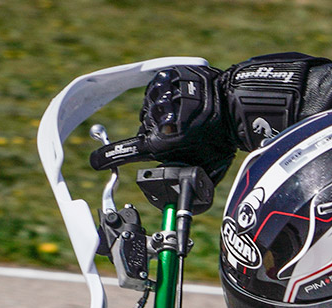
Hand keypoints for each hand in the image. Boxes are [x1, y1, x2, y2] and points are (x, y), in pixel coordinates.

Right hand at [89, 65, 235, 179]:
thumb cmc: (223, 139)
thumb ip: (189, 185)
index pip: (126, 152)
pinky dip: (167, 101)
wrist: (235, 105)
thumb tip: (186, 205)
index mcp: (161, 142)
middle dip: (156, 138)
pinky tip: (185, 105)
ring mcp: (159, 95)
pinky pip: (157, 94)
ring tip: (187, 121)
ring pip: (150, 113)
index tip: (96, 161)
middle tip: (181, 140)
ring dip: (162, 118)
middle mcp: (155, 118)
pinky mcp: (164, 79)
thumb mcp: (207, 170)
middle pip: (144, 133)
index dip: (108, 158)